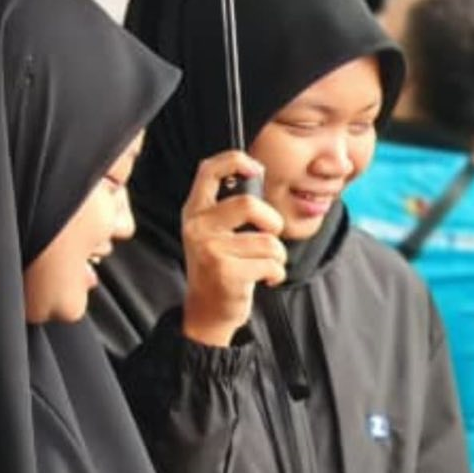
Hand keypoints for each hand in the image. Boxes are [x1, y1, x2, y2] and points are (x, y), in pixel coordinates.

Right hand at [181, 151, 286, 347]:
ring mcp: (210, 250)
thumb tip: (257, 173)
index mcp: (195, 211)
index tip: (256, 169)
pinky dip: (277, 273)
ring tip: (267, 264)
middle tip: (271, 234)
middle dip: (272, 220)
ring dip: (278, 255)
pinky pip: (271, 264)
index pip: (208, 170)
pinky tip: (265, 280)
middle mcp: (198, 227)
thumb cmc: (219, 266)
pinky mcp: (226, 273)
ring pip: (267, 240)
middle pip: (247, 204)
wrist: (207, 311)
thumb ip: (228, 206)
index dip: (235, 161)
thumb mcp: (214, 231)